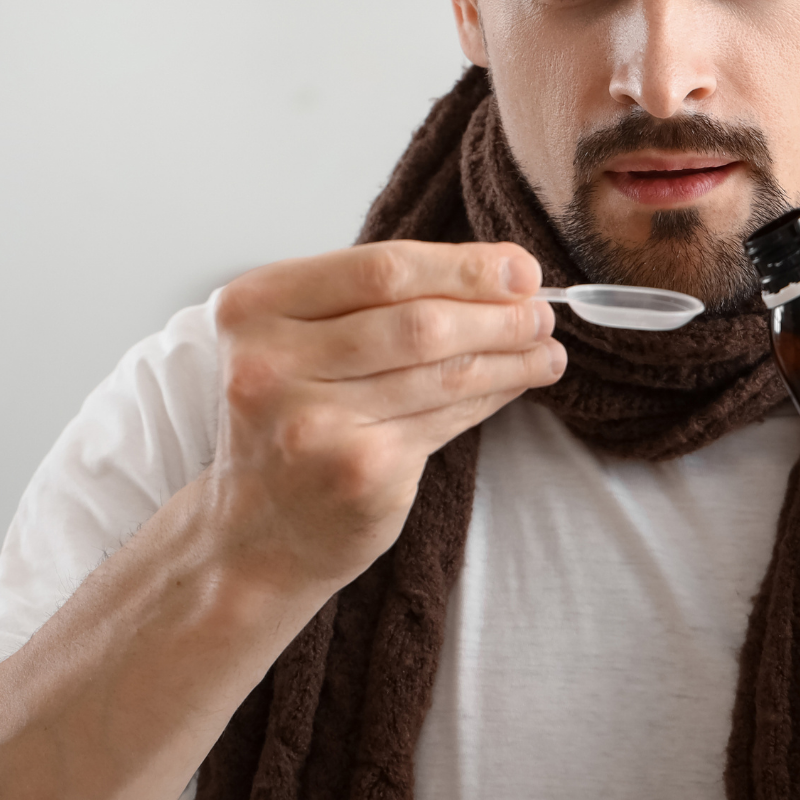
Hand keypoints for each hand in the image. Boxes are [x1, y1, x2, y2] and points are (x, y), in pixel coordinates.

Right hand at [210, 240, 564, 594]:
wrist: (255, 533)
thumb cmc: (289, 420)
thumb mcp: (299, 341)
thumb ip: (375, 300)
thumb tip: (499, 273)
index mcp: (254, 308)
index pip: (381, 269)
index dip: (462, 266)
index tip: (518, 268)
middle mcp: (273, 364)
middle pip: (418, 321)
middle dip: (496, 312)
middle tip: (541, 311)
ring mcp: (315, 423)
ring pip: (442, 371)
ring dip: (508, 354)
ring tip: (546, 345)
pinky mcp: (359, 472)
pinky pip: (447, 418)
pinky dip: (493, 395)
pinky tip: (517, 383)